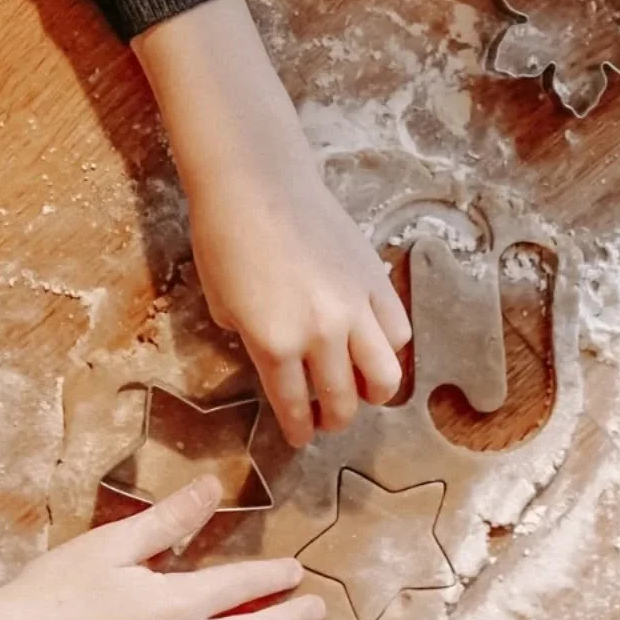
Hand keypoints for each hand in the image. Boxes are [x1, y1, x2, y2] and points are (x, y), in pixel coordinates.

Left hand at [133, 0, 411, 449]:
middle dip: (334, 419)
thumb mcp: (222, 303)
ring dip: (373, 393)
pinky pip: (397, 331)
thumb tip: (274, 356)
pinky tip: (373, 345)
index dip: (298, 429)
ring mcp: (354, 306)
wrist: (257, 182)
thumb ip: (250, 341)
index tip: (300, 437)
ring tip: (362, 389)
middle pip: (342, 400)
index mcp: (274, 343)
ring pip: (384, 375)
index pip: (294, 406)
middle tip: (327, 418)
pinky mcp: (374, 279)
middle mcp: (321, 333)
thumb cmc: (224, 238)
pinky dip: (389, 348)